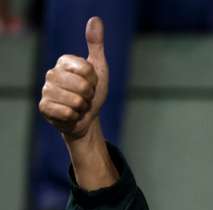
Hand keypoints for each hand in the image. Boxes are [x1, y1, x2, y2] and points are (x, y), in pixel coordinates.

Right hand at [38, 16, 108, 141]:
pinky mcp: (43, 107)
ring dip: (83, 108)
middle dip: (90, 96)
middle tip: (85, 97)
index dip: (95, 81)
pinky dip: (74, 117)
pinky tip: (71, 115)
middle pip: (83, 86)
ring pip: (76, 101)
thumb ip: (96, 45)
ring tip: (79, 106)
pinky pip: (67, 113)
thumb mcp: (99, 68)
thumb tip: (95, 19)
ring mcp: (46, 90)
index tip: (92, 83)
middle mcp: (51, 73)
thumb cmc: (92, 92)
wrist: (86, 118)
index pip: (88, 70)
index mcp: (64, 61)